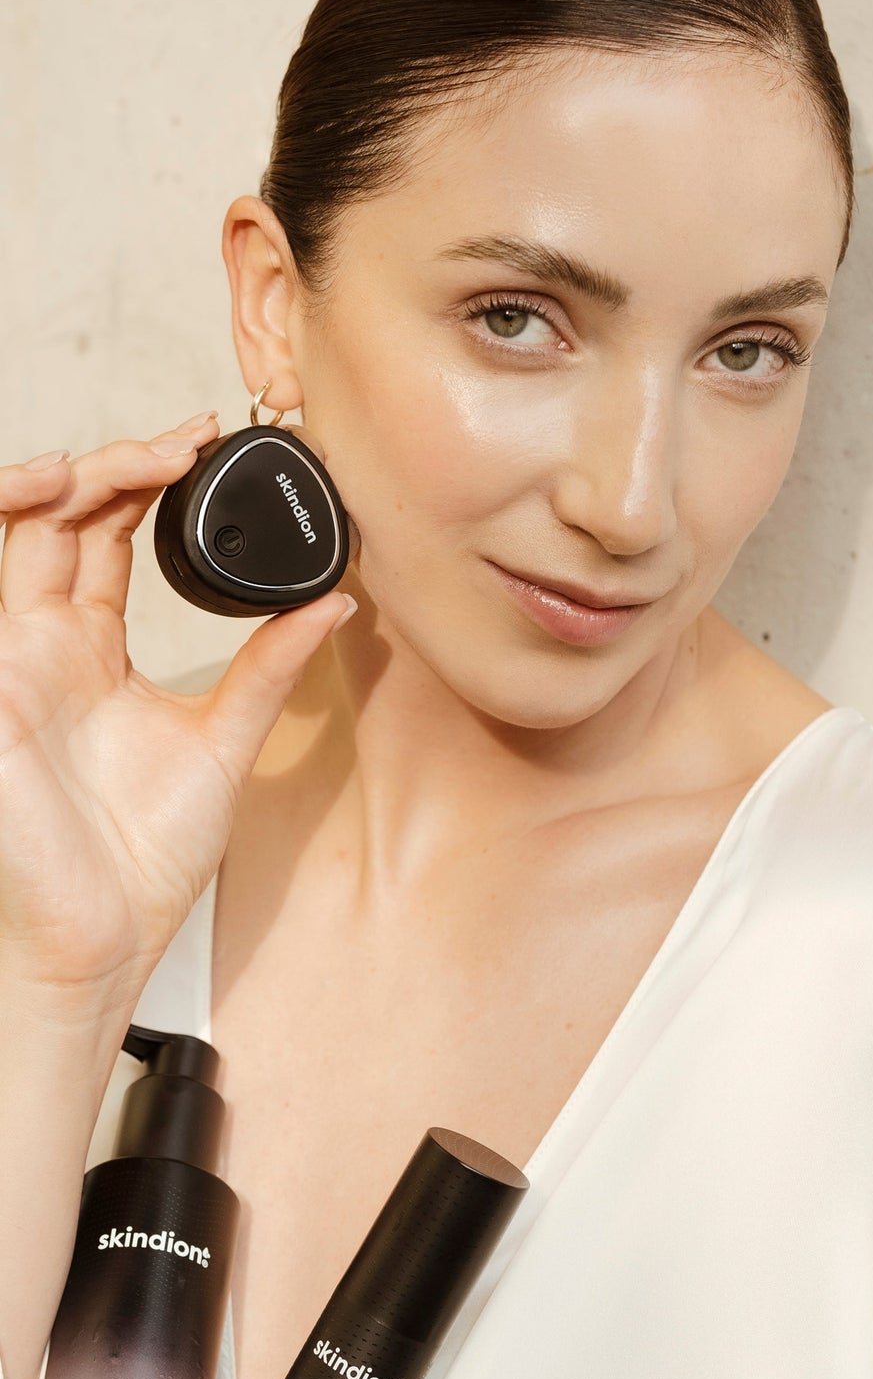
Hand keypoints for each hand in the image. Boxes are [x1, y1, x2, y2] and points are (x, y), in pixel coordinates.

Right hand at [0, 419, 355, 1012]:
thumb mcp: (226, 740)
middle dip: (119, 462)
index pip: (104, 535)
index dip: (146, 479)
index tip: (207, 447)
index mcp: (89, 651)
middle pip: (61, 514)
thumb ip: (268, 667)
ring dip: (65, 477)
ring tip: (135, 458)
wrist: (102, 936)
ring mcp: (10, 661)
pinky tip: (55, 493)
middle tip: (189, 442)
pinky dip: (15, 525)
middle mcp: (41, 643)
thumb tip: (334, 605)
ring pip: (18, 529)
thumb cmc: (145, 857)